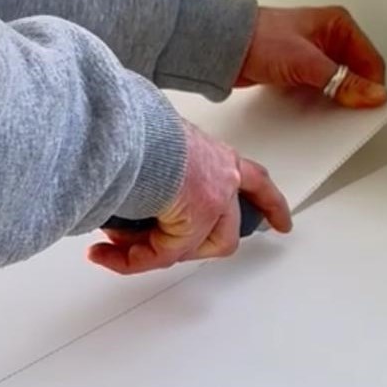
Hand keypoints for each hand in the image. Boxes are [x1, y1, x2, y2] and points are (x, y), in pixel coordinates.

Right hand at [88, 121, 290, 275]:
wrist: (129, 127)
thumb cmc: (138, 129)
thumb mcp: (161, 146)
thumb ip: (163, 172)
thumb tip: (136, 201)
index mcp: (218, 156)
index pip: (256, 181)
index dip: (269, 205)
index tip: (281, 223)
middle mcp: (224, 178)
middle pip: (229, 230)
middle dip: (197, 246)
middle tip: (160, 251)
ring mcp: (213, 200)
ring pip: (197, 247)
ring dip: (156, 252)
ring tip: (119, 248)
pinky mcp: (194, 222)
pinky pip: (164, 254)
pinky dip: (131, 259)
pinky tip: (106, 252)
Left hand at [237, 6, 386, 108]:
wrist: (223, 47)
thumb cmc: (258, 39)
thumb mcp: (307, 62)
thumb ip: (341, 81)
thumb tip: (372, 93)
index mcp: (338, 25)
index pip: (370, 61)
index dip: (372, 85)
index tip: (368, 108)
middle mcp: (328, 38)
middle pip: (354, 73)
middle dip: (352, 94)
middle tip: (347, 113)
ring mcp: (313, 55)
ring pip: (336, 83)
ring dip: (333, 98)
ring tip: (326, 110)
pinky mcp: (298, 70)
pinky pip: (318, 89)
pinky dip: (317, 100)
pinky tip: (311, 108)